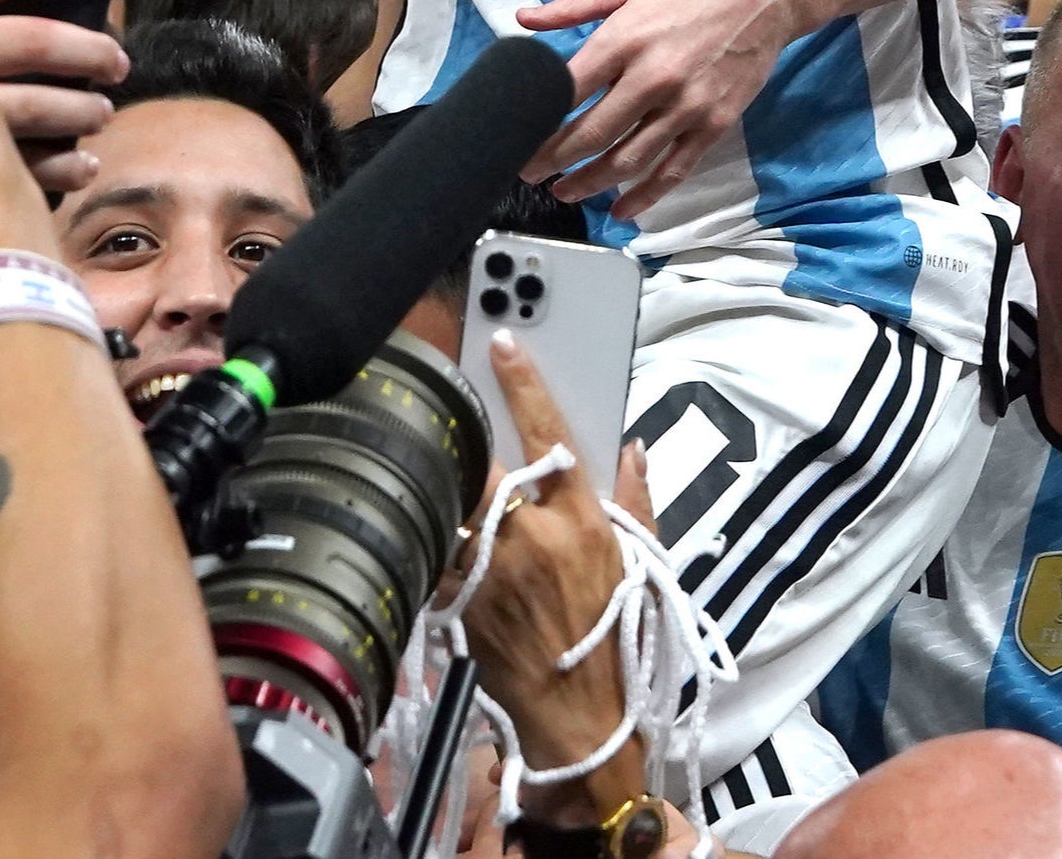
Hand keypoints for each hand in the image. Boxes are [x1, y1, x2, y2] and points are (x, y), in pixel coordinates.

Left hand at [455, 333, 657, 822]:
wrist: (582, 720)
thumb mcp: (640, 562)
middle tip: (450, 411)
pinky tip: (422, 524)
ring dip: (441, 483)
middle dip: (467, 438)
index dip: (524, 383)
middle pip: (484, 464)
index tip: (503, 341)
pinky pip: (435, 551)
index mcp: (584, 521)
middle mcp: (536, 537)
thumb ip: (635, 497)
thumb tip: (632, 446)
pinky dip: (429, 535)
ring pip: (450, 502)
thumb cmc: (615, 641)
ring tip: (424, 457)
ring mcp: (494, 570)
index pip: (551, 433)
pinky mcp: (461, 601)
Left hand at [517, 0, 806, 213]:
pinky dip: (645, 196)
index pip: (567, 91)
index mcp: (626, 37)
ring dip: (590, 182)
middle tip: (527, 171)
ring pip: (628, 160)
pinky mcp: (715, 123)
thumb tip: (524, 18)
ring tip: (563, 191)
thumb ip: (576, 5)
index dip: (535, 119)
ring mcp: (687, 106)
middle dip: (553, 159)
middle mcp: (654, 78)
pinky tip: (622, 211)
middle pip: (591, 133)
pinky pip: (674, 170)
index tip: (515, 134)